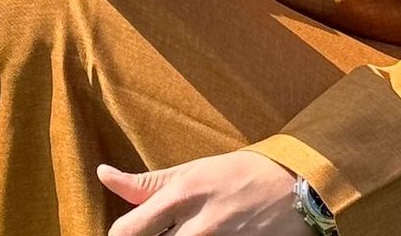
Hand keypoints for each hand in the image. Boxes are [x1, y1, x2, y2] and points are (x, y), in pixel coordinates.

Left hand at [97, 151, 309, 235]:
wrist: (297, 188)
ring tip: (180, 235)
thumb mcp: (194, 170)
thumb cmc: (241, 173)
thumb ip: (148, 182)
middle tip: (151, 235)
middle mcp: (197, 226)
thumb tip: (103, 175)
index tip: (124, 235)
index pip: (128, 231)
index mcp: (183, 195)